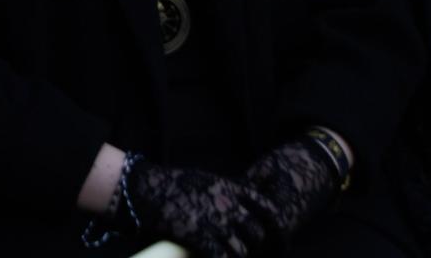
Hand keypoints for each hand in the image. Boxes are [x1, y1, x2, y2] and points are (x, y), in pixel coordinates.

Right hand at [124, 138, 339, 257]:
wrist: (149, 188)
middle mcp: (228, 205)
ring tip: (229, 255)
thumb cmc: (176, 183)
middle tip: (247, 250)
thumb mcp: (207, 179)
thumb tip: (241, 204)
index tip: (280, 239)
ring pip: (241, 250)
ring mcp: (215, 222)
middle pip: (256, 233)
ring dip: (237, 256)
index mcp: (231, 188)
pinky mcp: (200, 238)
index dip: (275, 225)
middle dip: (253, 245)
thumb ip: (226, 193)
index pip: (266, 207)